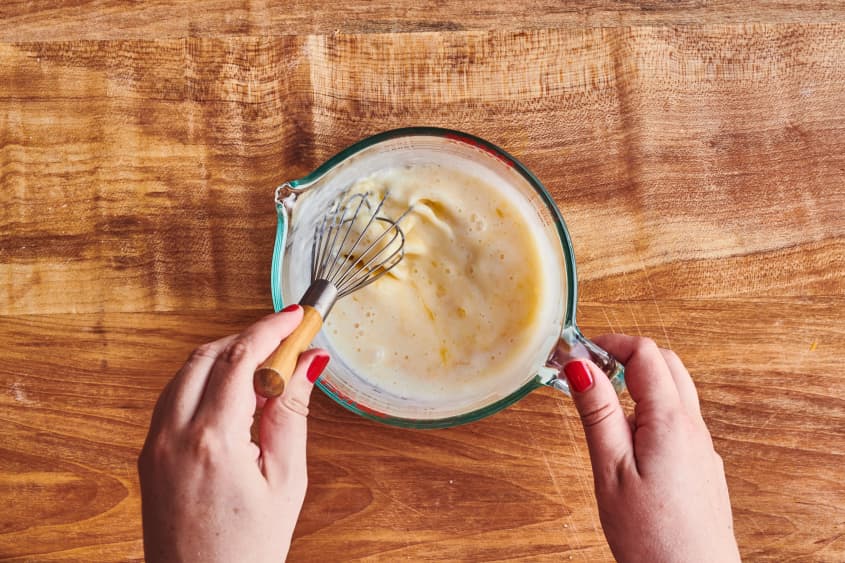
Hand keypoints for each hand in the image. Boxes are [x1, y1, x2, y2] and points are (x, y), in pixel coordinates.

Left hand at [138, 306, 329, 562]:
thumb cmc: (247, 551)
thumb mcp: (285, 480)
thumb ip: (292, 413)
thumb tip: (309, 364)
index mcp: (212, 442)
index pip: (240, 360)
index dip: (271, 329)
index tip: (296, 316)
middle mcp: (173, 436)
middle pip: (207, 356)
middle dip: (248, 338)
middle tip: (286, 339)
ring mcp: (155, 445)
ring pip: (186, 373)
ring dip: (224, 356)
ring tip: (265, 365)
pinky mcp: (149, 455)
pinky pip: (174, 397)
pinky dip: (204, 381)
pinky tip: (233, 392)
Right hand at [563, 335, 739, 562]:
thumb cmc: (653, 538)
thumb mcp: (611, 470)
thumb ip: (598, 413)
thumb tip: (582, 366)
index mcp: (670, 421)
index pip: (646, 353)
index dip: (610, 343)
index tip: (579, 352)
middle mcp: (694, 428)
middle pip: (667, 364)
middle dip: (628, 355)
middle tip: (591, 368)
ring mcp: (703, 448)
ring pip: (676, 392)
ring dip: (641, 382)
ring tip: (603, 401)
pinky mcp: (703, 468)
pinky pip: (680, 421)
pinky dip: (652, 409)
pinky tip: (629, 438)